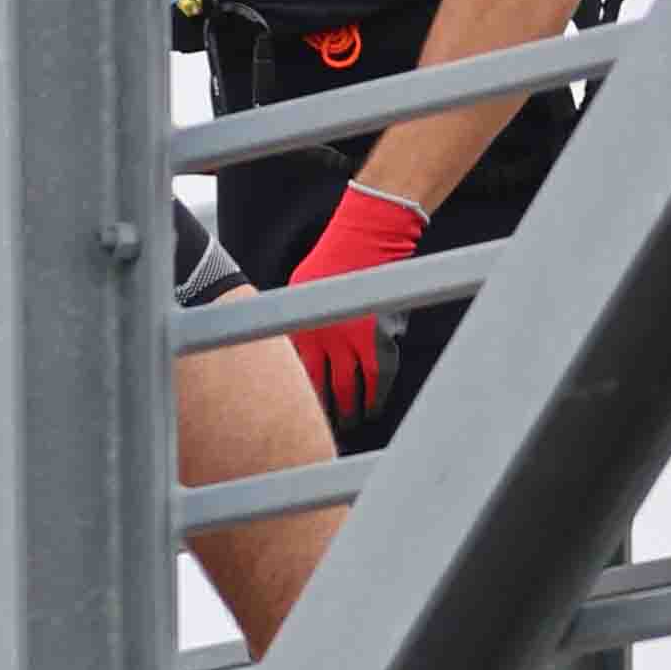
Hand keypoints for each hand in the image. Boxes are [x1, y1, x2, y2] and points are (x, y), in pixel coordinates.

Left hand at [291, 181, 424, 436]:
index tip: (297, 419)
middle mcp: (325, 342)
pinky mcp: (382, 339)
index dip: (298, 404)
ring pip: (350, 391)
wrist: (368, 237)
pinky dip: (375, 399)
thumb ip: (295, 324)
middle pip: (321, 392)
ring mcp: (355, 342)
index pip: (297, 380)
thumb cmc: (331, 259)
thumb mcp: (298, 292)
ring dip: (350, 412)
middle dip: (323, 415)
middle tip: (323, 432)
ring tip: (350, 424)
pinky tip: (373, 410)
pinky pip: (379, 380)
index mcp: (301, 331)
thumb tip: (288, 352)